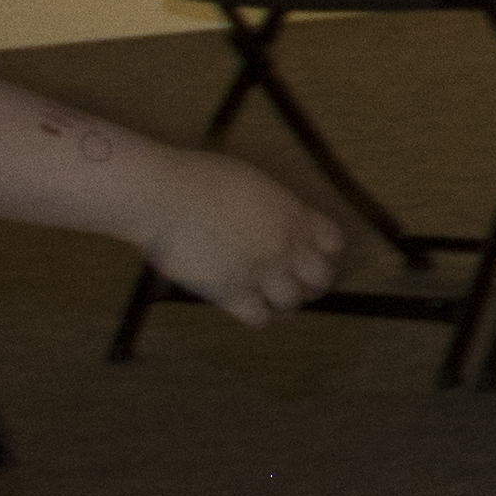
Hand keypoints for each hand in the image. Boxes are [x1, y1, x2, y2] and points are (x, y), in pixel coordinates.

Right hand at [133, 147, 343, 326]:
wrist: (162, 197)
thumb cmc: (200, 178)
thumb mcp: (255, 183)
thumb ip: (274, 207)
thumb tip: (275, 218)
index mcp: (294, 216)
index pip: (333, 243)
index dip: (324, 252)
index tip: (310, 255)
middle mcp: (286, 247)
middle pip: (321, 279)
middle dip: (311, 283)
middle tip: (295, 283)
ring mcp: (261, 273)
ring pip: (292, 303)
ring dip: (284, 301)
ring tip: (269, 297)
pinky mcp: (231, 294)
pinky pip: (259, 318)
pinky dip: (257, 315)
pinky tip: (246, 306)